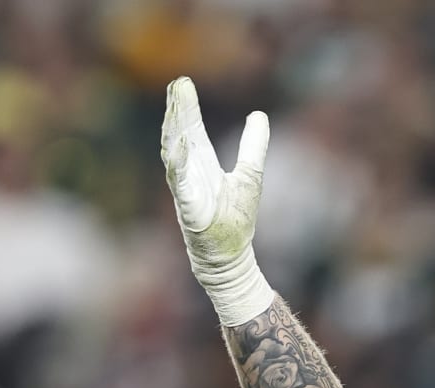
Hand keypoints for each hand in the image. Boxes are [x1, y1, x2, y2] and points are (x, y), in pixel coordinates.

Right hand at [160, 75, 274, 325]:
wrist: (230, 259)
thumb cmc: (235, 219)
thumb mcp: (250, 175)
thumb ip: (253, 146)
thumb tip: (259, 115)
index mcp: (201, 165)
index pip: (191, 130)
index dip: (186, 107)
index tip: (182, 82)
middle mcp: (190, 175)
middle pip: (181, 136)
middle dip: (179, 111)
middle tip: (178, 84)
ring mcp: (187, 192)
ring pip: (175, 156)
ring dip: (175, 131)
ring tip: (177, 106)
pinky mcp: (190, 211)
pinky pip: (181, 186)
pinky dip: (179, 166)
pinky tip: (179, 147)